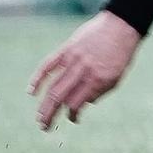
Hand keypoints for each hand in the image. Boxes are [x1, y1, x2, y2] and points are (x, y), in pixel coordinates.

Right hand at [28, 13, 142, 129]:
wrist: (121, 25)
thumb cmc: (121, 54)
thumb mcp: (116, 76)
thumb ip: (100, 91)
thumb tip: (84, 103)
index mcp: (98, 81)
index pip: (78, 103)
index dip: (73, 114)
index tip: (73, 118)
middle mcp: (84, 72)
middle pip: (61, 98)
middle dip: (51, 115)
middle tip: (44, 127)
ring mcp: (73, 60)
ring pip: (53, 85)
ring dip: (44, 104)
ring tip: (39, 117)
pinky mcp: (66, 49)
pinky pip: (48, 65)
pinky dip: (37, 78)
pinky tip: (31, 91)